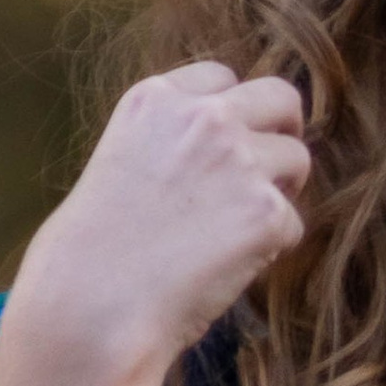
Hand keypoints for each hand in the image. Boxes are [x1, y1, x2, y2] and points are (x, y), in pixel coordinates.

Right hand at [11, 60, 310, 379]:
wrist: (91, 309)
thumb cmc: (88, 257)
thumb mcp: (117, 165)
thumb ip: (169, 144)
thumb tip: (222, 153)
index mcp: (154, 100)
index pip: (221, 76)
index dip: (232, 112)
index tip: (226, 143)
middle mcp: (203, 118)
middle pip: (280, 97)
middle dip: (281, 130)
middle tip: (270, 172)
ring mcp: (239, 161)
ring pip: (296, 159)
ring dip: (277, 193)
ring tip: (232, 233)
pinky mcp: (267, 212)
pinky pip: (293, 224)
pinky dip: (271, 249)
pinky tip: (225, 269)